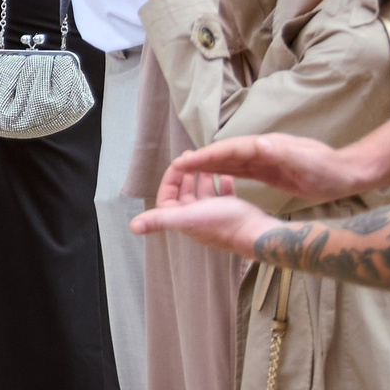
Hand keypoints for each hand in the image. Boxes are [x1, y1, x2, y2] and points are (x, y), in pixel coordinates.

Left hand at [129, 173, 277, 255]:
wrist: (258, 232)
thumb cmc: (223, 222)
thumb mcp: (187, 217)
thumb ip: (160, 220)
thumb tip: (132, 227)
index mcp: (183, 220)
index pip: (167, 197)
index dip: (170, 179)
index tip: (178, 163)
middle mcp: (197, 219)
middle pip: (185, 194)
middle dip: (187, 175)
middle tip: (192, 156)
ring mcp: (215, 217)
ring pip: (204, 194)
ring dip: (203, 178)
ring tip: (207, 163)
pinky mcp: (233, 213)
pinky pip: (224, 196)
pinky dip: (222, 184)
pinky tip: (226, 175)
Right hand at [162, 132, 366, 204]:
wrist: (350, 172)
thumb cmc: (329, 170)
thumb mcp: (306, 161)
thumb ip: (281, 152)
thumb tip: (257, 144)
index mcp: (265, 147)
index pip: (228, 151)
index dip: (205, 157)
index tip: (183, 162)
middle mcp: (261, 150)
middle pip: (224, 154)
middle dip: (200, 159)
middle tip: (174, 168)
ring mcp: (265, 159)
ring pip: (229, 162)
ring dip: (208, 166)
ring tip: (186, 172)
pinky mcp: (270, 170)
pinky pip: (240, 170)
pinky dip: (223, 172)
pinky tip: (215, 177)